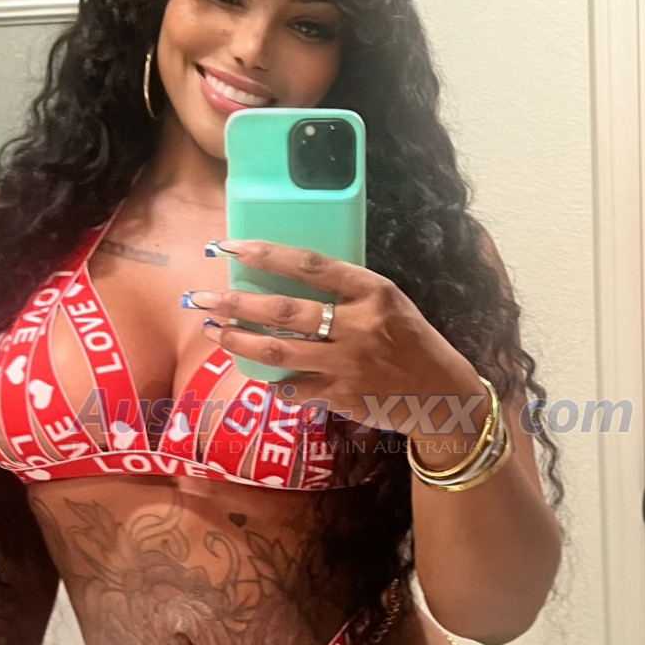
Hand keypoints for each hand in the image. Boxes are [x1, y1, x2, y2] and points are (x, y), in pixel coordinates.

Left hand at [190, 239, 476, 433]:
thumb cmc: (412, 341)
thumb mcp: (389, 303)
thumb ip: (347, 292)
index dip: (268, 255)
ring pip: (280, 352)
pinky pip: (295, 388)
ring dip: (239, 341)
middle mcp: (358, 325)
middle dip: (237, 304)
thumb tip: (290, 281)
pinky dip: (273, 382)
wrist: (443, 393)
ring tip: (213, 331)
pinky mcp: (343, 396)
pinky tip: (257, 374)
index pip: (312, 265)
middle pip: (285, 312)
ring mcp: (348, 364)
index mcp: (373, 291)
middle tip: (202, 298)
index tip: (232, 248)